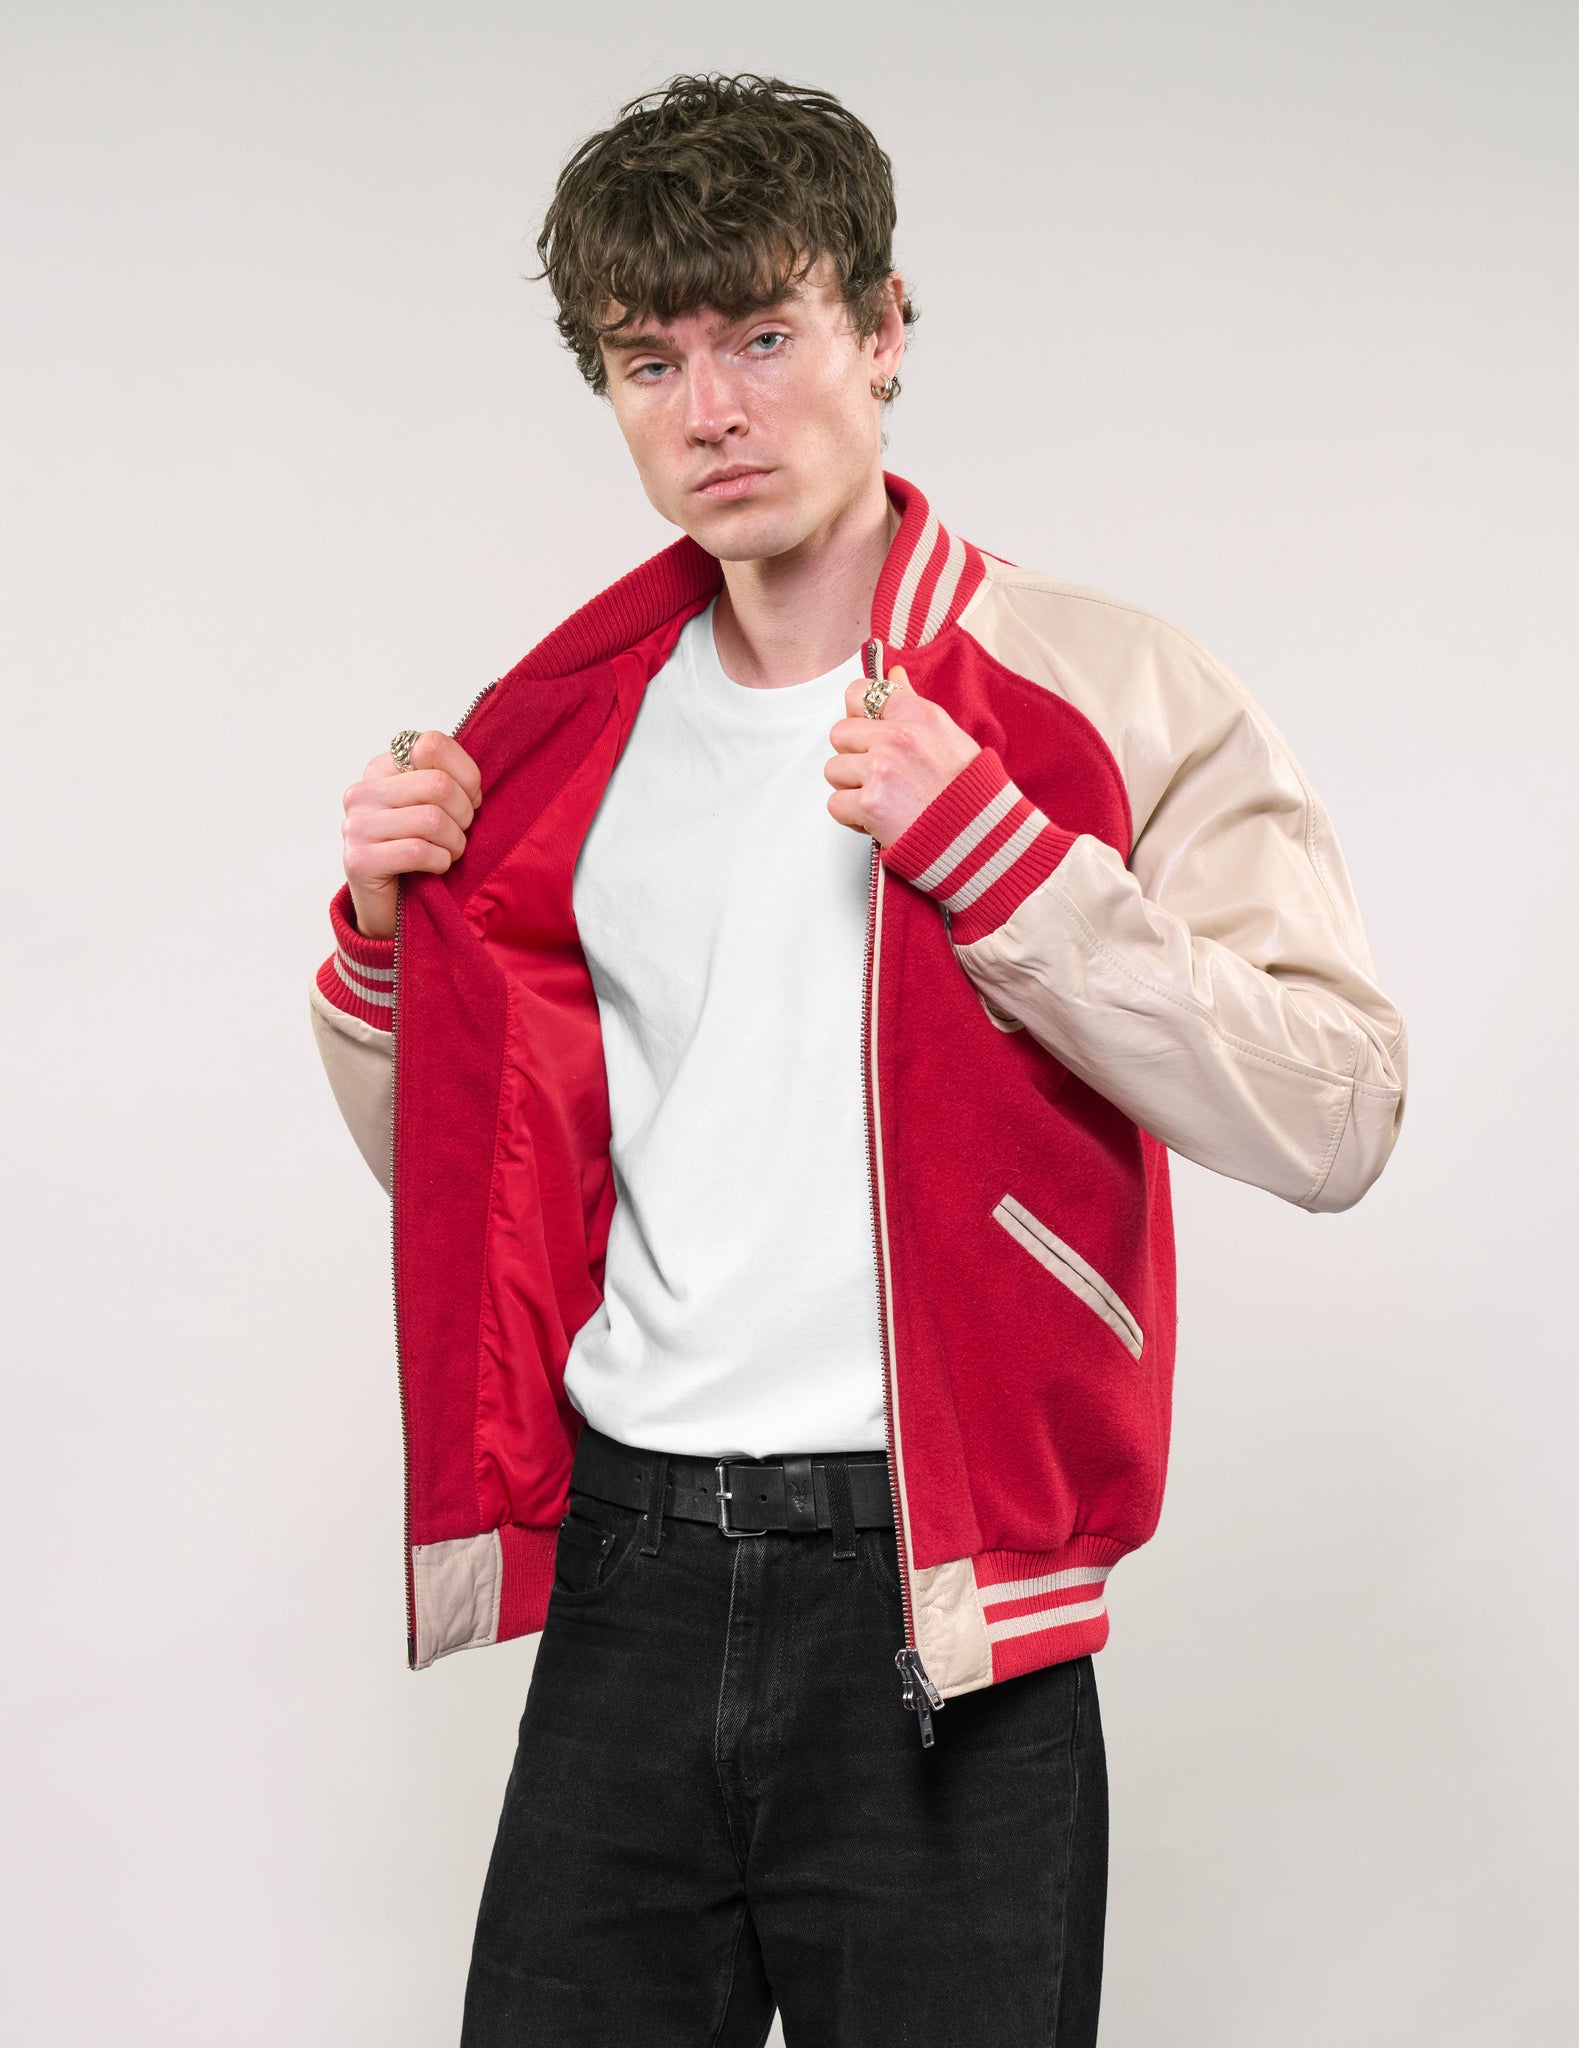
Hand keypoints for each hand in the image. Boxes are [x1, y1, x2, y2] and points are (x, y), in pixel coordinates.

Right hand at [341, 730, 481, 938]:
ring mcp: (355, 826)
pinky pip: (419, 851)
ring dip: (454, 843)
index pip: (431, 744)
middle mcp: (362, 792)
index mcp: (381, 769)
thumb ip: (447, 780)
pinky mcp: (358, 860)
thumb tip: (469, 783)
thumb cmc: (421, 850)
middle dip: (463, 814)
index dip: (465, 774)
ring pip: (432, 819)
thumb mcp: (436, 806)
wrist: (394, 907)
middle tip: (459, 832)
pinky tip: (434, 867)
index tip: (469, 799)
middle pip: (438, 784)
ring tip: (448, 852)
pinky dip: (440, 862)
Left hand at [824, 668, 980, 845]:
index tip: (869, 735)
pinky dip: (853, 817)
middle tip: (881, 776)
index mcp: (919, 715)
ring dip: (852, 788)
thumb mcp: (948, 735)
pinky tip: (880, 819)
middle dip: (854, 757)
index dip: (859, 717)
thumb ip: (912, 703)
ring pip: (834, 770)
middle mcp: (897, 737)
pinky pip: (835, 804)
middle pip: (840, 734)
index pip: (859, 693)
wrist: (979, 838)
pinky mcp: (869, 804)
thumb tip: (892, 673)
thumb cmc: (968, 790)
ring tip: (885, 799)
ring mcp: (880, 770)